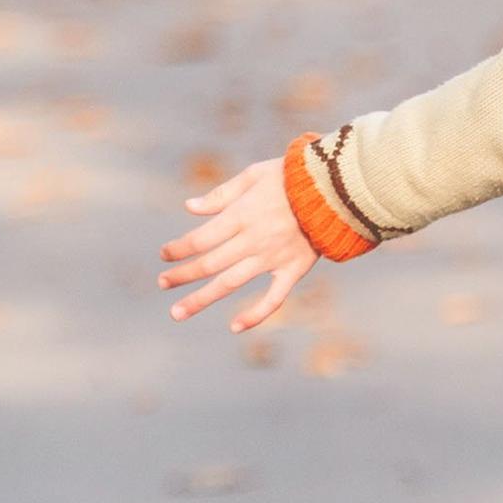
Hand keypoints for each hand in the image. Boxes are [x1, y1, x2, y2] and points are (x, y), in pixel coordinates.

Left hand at [155, 159, 321, 331]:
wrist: (339, 188)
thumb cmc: (295, 175)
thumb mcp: (254, 174)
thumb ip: (222, 194)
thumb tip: (189, 208)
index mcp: (242, 215)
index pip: (200, 238)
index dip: (179, 249)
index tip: (164, 255)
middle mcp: (253, 240)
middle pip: (210, 263)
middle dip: (182, 275)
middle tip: (162, 284)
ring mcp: (274, 258)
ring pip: (231, 283)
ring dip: (202, 299)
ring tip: (178, 312)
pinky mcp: (294, 270)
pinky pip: (273, 298)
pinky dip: (255, 315)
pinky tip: (235, 327)